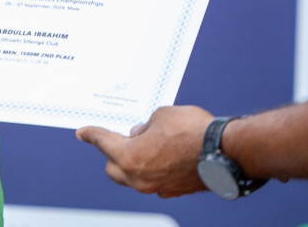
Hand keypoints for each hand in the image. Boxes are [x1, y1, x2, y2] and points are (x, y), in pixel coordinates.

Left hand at [76, 105, 212, 196]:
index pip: (103, 142)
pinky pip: (152, 181)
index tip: (83, 133)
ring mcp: (156, 187)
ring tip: (148, 144)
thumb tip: (140, 134)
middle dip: (113, 153)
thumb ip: (145, 125)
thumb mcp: (162, 115)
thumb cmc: (194, 132)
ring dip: (134, 163)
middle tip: (122, 138)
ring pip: (133, 178)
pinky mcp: (173, 191)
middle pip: (113, 168)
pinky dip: (152, 169)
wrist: (224, 152)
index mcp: (130, 156)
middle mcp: (139, 177)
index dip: (91, 135)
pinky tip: (164, 156)